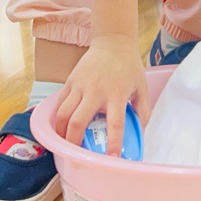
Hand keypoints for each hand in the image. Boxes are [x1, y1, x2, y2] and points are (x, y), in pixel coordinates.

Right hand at [54, 33, 150, 156]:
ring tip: (64, 144)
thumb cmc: (129, 67)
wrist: (113, 42)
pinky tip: (60, 127)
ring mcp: (80, 86)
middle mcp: (95, 91)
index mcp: (116, 95)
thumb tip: (140, 133)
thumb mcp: (142, 87)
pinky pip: (60, 103)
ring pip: (63, 113)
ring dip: (61, 132)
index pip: (115, 124)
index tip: (112, 159)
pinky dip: (58, 117)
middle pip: (77, 121)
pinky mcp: (71, 81)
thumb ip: (143, 111)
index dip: (113, 144)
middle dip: (73, 142)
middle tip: (75, 156)